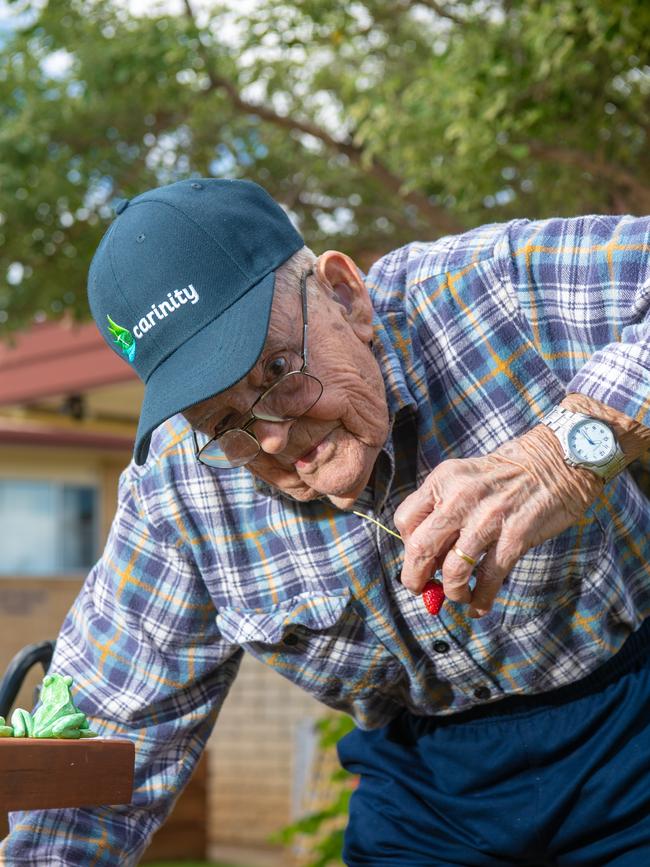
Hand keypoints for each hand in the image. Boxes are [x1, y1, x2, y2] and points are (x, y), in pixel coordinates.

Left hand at [393, 425, 602, 616]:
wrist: (555, 460)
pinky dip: (481, 599)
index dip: (406, 545)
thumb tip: (430, 555)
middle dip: (415, 578)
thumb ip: (444, 507)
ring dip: (451, 592)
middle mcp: (459, 498)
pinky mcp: (514, 537)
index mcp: (442, 481)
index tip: (418, 556)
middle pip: (420, 549)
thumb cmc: (507, 472)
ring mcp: (487, 519)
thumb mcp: (465, 476)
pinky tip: (479, 606)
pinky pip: (489, 578)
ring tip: (457, 596)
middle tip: (420, 589)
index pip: (404, 520)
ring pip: (453, 570)